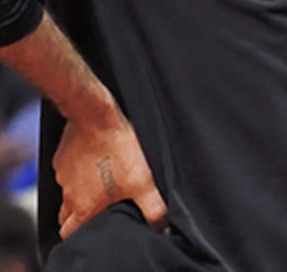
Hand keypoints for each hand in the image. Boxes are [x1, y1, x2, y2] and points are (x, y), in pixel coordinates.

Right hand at [53, 109, 166, 237]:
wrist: (96, 116)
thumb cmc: (119, 148)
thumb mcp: (143, 183)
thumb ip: (152, 209)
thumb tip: (161, 226)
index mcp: (83, 207)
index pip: (71, 233)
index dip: (83, 234)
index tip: (97, 228)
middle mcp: (69, 195)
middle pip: (66, 217)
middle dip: (80, 217)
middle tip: (101, 207)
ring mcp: (63, 175)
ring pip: (68, 193)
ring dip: (82, 193)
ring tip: (104, 182)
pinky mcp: (62, 158)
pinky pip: (68, 171)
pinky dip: (79, 171)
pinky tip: (98, 161)